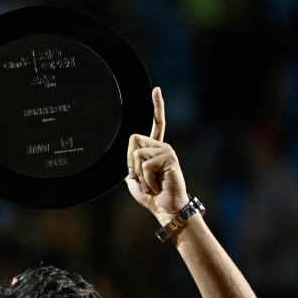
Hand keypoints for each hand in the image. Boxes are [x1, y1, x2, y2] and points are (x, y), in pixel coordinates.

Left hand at [126, 87, 188, 217]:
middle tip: (141, 177)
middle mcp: (162, 146)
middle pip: (133, 139)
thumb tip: (127, 166)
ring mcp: (167, 151)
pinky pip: (144, 165)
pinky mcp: (170, 158)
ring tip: (151, 183)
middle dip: (129, 161)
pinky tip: (157, 185)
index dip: (157, 106)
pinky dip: (145, 179)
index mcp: (154, 148)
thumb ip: (130, 167)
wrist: (166, 208)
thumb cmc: (151, 195)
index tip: (156, 89)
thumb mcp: (135, 179)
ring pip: (136, 153)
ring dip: (138, 173)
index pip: (156, 124)